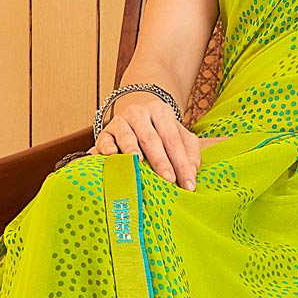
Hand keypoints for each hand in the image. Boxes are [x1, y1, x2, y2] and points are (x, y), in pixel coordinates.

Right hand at [86, 92, 230, 189]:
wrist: (136, 112)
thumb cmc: (161, 130)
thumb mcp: (178, 135)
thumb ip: (189, 151)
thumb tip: (192, 174)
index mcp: (162, 113)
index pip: (174, 140)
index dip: (182, 163)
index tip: (188, 184)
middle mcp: (140, 114)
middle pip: (151, 138)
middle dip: (161, 161)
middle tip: (168, 179)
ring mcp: (121, 121)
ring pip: (127, 136)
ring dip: (133, 150)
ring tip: (139, 164)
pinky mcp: (106, 131)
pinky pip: (105, 139)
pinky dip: (108, 147)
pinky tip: (112, 155)